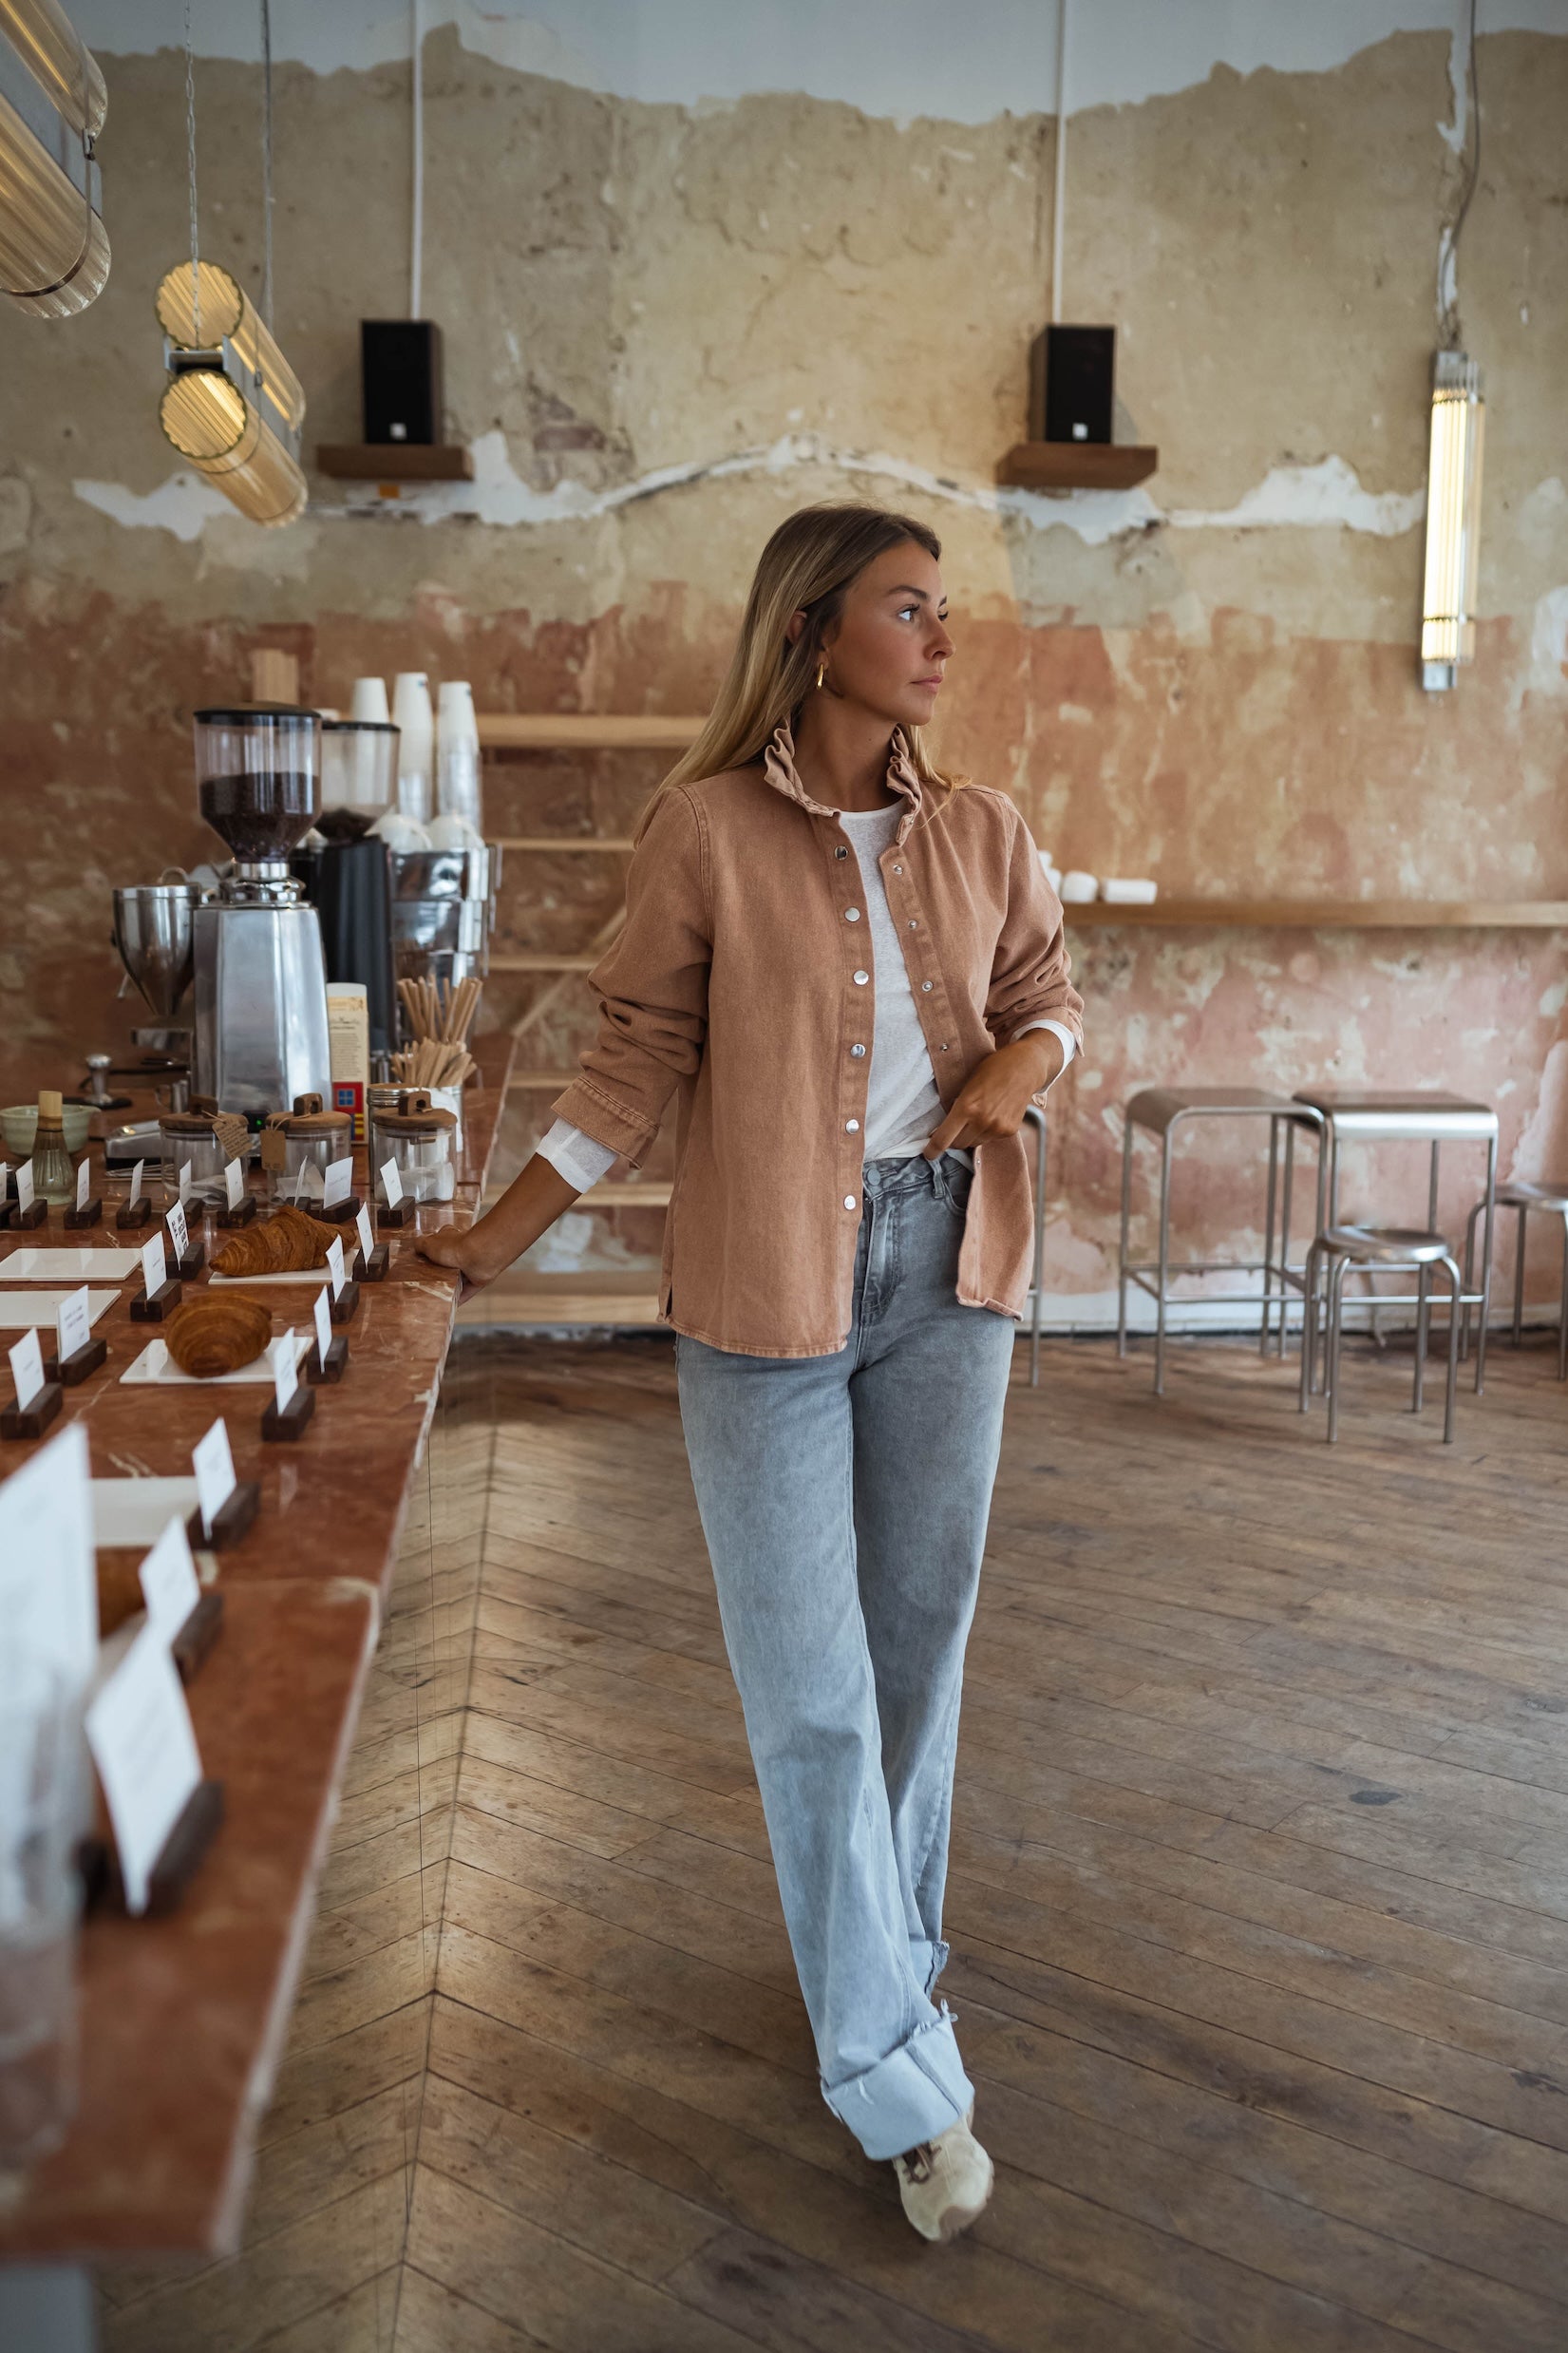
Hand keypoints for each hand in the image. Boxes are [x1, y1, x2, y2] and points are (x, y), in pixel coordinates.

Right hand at [414, 1224, 492, 1306]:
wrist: (478, 1256)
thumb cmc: (454, 1247)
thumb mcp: (428, 1243)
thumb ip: (420, 1245)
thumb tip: (416, 1247)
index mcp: (450, 1238)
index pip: (438, 1244)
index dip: (430, 1252)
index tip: (421, 1264)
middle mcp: (461, 1251)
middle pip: (446, 1264)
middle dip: (437, 1273)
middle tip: (424, 1283)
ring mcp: (470, 1266)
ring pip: (457, 1279)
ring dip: (448, 1287)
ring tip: (434, 1297)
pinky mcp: (478, 1280)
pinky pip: (466, 1292)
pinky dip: (458, 1299)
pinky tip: (448, 1306)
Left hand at [922, 1033, 1064, 1157]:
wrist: (1024, 1067)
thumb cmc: (992, 1069)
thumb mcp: (967, 1083)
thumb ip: (956, 1105)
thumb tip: (942, 1127)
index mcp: (966, 1107)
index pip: (943, 1139)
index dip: (932, 1149)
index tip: (928, 1154)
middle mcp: (982, 1121)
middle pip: (958, 1144)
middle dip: (953, 1139)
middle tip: (954, 1128)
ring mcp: (997, 1128)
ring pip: (974, 1144)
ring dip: (970, 1136)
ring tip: (977, 1117)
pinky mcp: (1009, 1131)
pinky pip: (990, 1139)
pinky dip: (986, 1132)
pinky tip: (992, 1116)